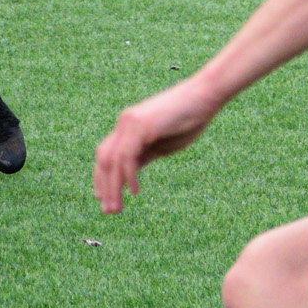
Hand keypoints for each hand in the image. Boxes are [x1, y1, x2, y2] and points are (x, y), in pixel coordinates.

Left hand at [93, 78, 221, 213]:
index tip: (104, 199)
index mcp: (129, 127)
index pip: (107, 155)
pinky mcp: (140, 126)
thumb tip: (130, 175)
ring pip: (111, 161)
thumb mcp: (163, 144)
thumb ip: (145, 156)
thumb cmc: (190, 118)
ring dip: (112, 187)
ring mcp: (130, 123)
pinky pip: (127, 156)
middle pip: (103, 159)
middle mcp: (125, 124)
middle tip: (109, 211)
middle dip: (104, 186)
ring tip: (116, 208)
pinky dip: (128, 176)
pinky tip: (134, 192)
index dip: (103, 178)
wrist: (205, 96)